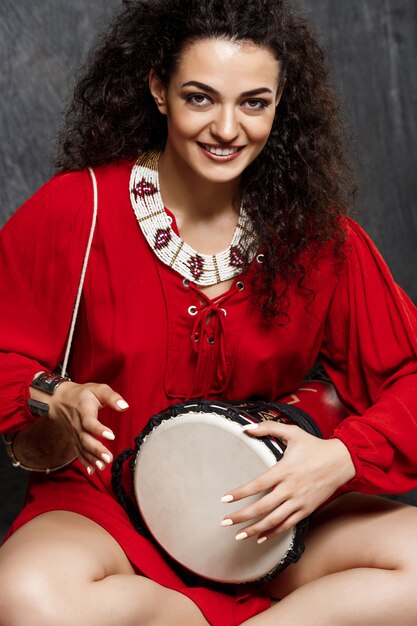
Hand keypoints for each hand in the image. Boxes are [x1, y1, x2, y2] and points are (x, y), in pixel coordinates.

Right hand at [47, 381, 128, 474]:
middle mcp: (77, 424)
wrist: (58, 399)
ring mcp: (74, 433)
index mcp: (84, 410)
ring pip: (82, 448)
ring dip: (92, 459)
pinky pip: (78, 452)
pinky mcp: (74, 439)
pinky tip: (92, 471)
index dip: (99, 429)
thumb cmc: (82, 394)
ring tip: (103, 466)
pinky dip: (84, 462)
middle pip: (85, 439)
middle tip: (108, 458)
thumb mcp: (98, 389)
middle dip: (96, 450)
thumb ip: (112, 397)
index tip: (111, 435)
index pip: (89, 422)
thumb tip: (125, 406)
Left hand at [220, 420, 355, 542]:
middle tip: (224, 522)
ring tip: (238, 535)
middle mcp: (290, 488)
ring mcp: (299, 501)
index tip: (224, 498)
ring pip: (273, 520)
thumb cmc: (315, 446)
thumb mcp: (293, 432)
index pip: (257, 484)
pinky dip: (273, 532)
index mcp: (284, 470)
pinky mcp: (306, 510)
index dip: (240, 493)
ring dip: (255, 529)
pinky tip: (261, 537)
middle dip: (241, 516)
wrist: (341, 462)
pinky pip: (287, 525)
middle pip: (262, 507)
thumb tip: (247, 427)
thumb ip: (269, 428)